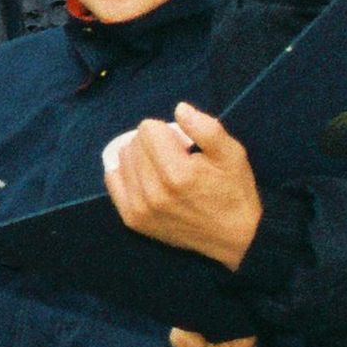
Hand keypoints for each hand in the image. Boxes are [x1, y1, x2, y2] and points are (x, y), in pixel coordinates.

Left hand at [104, 102, 262, 267]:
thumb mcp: (232, 154)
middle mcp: (153, 193)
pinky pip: (112, 180)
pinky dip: (126, 173)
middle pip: (134, 143)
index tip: (184, 145)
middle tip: (176, 158)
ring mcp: (139, 209)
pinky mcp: (132, 220)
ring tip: (164, 170)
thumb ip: (206, 128)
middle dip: (153, 143)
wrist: (234, 238)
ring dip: (141, 157)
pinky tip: (145, 178)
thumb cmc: (233, 191)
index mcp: (177, 174)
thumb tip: (179, 108)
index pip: (148, 129)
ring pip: (122, 159)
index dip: (168, 131)